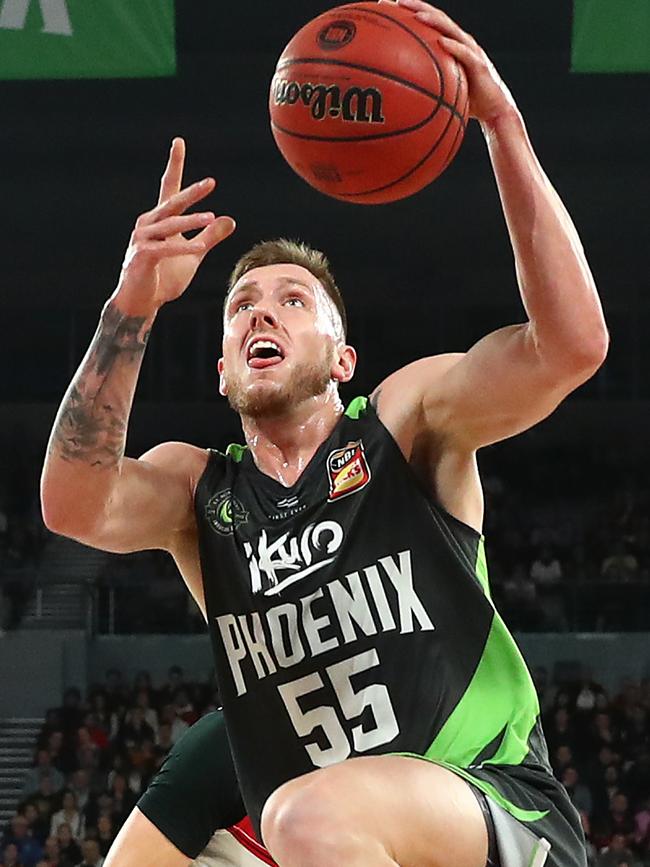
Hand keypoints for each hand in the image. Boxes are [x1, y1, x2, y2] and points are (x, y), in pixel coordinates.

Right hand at [114, 138, 235, 315]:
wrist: (141, 301)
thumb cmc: (164, 277)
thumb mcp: (193, 255)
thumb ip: (210, 237)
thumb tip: (229, 219)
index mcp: (160, 220)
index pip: (168, 187)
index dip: (174, 165)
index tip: (179, 142)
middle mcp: (148, 224)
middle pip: (172, 203)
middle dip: (191, 193)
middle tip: (210, 182)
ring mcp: (142, 239)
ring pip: (170, 226)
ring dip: (191, 222)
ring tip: (211, 217)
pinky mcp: (142, 256)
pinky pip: (165, 249)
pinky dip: (183, 247)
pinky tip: (201, 246)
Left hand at [395, 0, 518, 123]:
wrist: (494, 110)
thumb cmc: (466, 100)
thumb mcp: (442, 89)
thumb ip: (425, 83)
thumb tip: (397, 91)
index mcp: (451, 45)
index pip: (429, 22)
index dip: (410, 12)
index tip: (388, 7)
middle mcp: (461, 42)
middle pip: (437, 18)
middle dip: (417, 7)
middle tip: (395, 2)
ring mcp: (471, 51)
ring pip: (451, 30)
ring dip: (434, 21)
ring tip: (417, 16)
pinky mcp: (479, 65)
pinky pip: (465, 54)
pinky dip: (453, 47)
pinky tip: (441, 42)